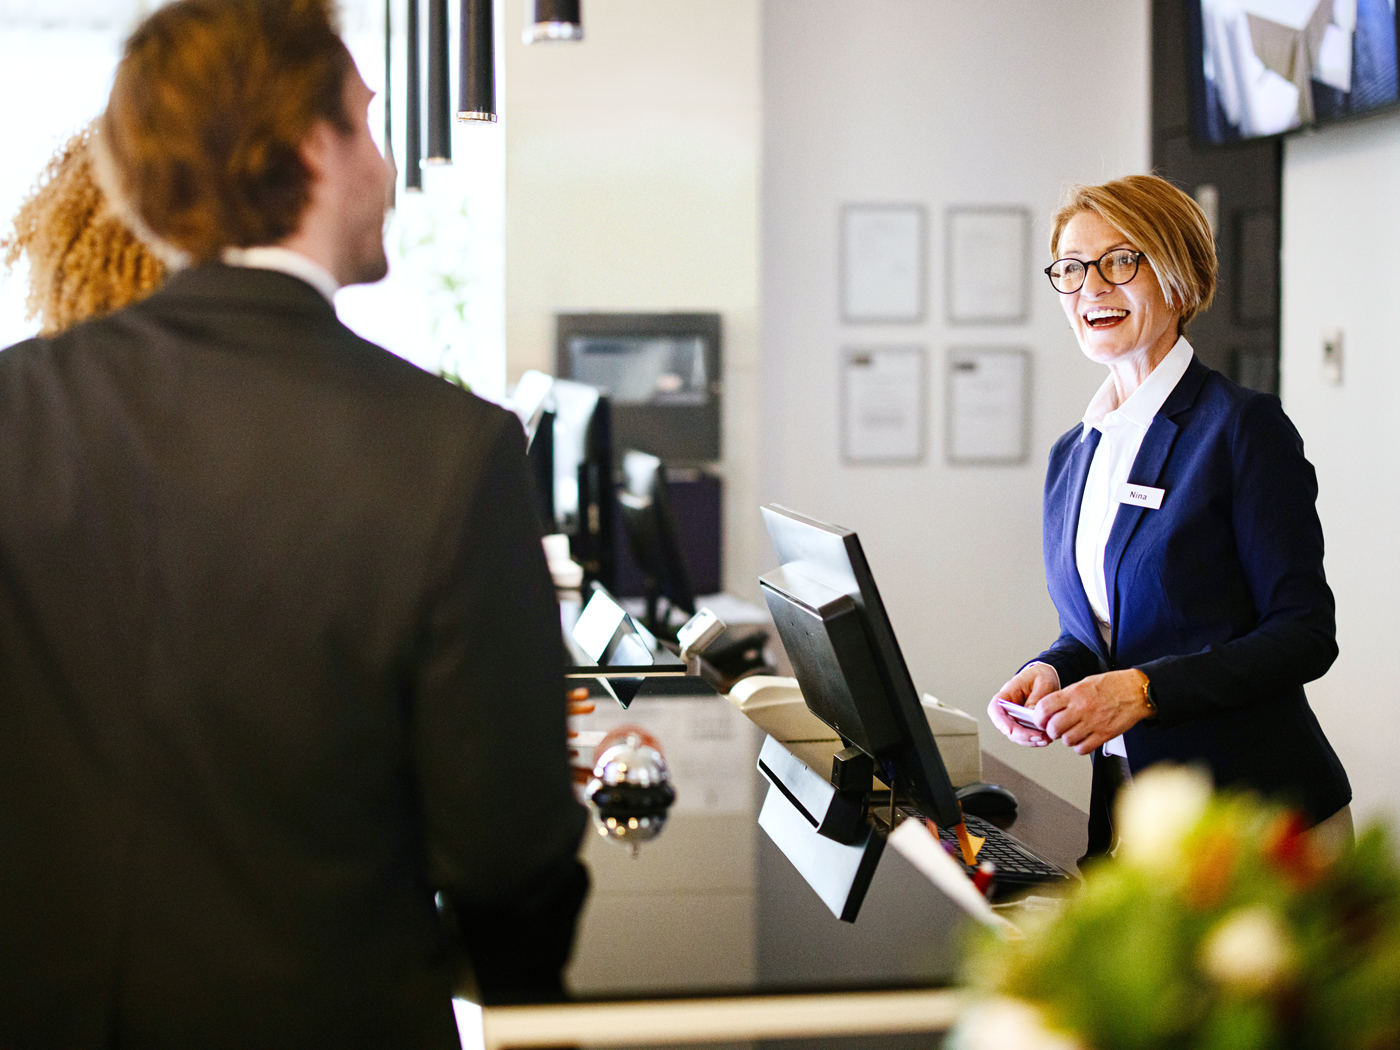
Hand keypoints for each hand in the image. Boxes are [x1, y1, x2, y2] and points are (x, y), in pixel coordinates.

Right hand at [988, 663, 1059, 747]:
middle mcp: (1008, 708)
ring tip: (1046, 739)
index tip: (1010, 730)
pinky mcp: (1024, 724)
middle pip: (1006, 726)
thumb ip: (1036, 699)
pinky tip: (1046, 738)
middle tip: (1038, 737)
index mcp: (1008, 693)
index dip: (999, 721)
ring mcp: (1015, 717)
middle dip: (1021, 735)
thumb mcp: (1042, 683)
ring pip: (1015, 735)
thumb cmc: (1041, 676)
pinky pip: (1025, 736)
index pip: (995, 708)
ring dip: (1029, 740)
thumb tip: (1032, 716)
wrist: (1048, 676)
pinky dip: (1034, 740)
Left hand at [1038, 669, 1155, 755]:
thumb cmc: (1111, 686)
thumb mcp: (1084, 683)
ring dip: (1066, 739)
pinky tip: (1083, 739)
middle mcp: (1082, 708)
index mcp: (1074, 693)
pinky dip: (1079, 747)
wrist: (1136, 692)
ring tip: (1071, 732)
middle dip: (1051, 730)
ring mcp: (1093, 723)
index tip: (1040, 719)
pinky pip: (1083, 748)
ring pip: (1067, 740)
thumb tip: (1049, 709)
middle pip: (1053, 728)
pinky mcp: (1104, 735)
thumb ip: (1066, 696)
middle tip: (1055, 728)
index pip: (1044, 707)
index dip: (1038, 717)